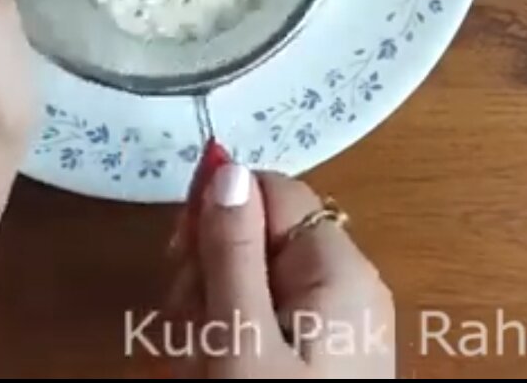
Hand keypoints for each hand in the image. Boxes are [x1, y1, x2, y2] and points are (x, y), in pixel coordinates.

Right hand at [167, 166, 394, 378]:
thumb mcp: (242, 339)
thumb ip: (232, 251)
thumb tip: (227, 165)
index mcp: (339, 265)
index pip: (270, 189)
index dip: (216, 212)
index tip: (179, 259)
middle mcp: (347, 283)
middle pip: (257, 234)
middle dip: (208, 271)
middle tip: (190, 329)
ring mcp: (339, 324)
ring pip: (252, 280)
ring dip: (210, 311)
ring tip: (200, 363)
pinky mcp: (326, 358)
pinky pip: (266, 320)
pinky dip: (232, 339)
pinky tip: (215, 371)